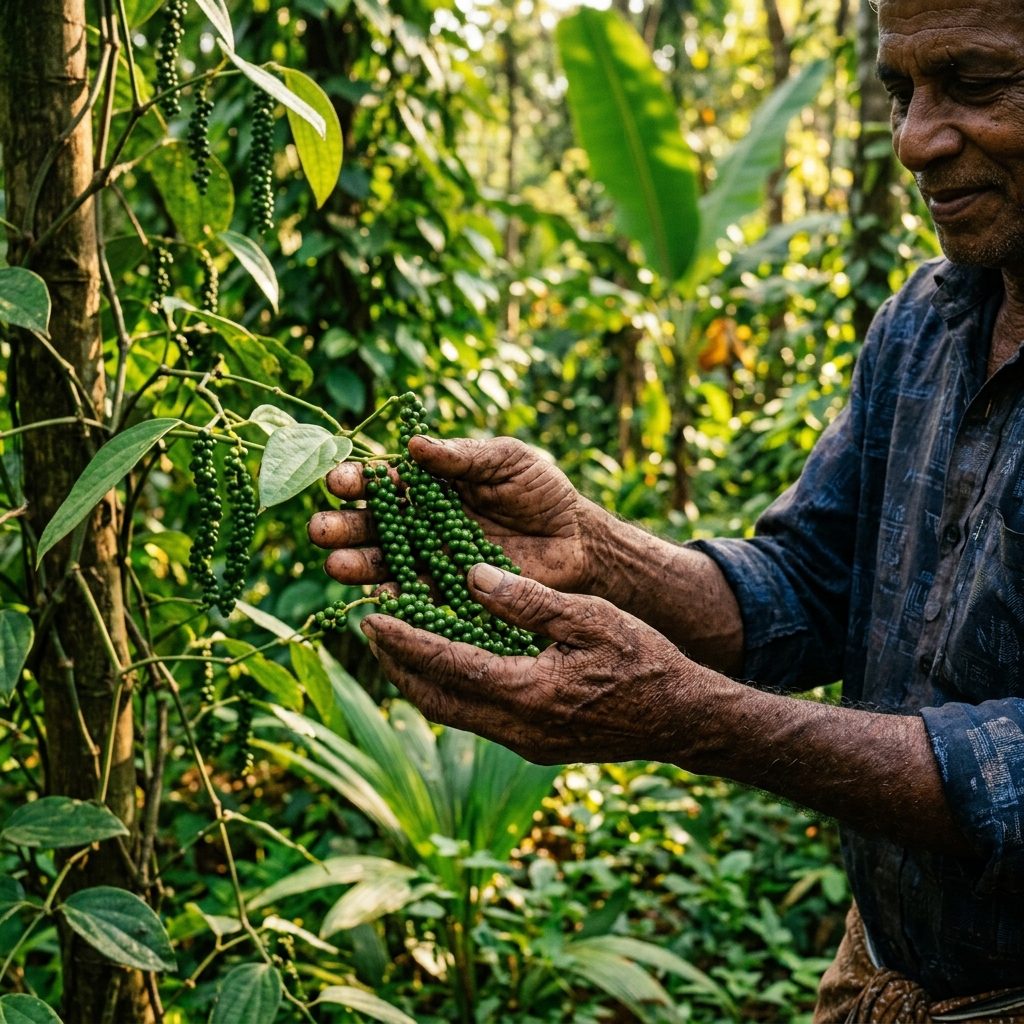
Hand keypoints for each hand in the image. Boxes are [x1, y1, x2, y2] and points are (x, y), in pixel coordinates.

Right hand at [309, 436, 599, 592]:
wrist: (576, 539)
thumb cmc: (541, 491)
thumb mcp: (508, 460)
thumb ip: (464, 456)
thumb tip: (414, 444)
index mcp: (430, 483)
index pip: (385, 481)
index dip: (359, 481)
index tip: (340, 482)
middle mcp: (421, 521)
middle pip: (372, 524)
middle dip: (344, 525)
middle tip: (320, 528)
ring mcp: (431, 558)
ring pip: (383, 561)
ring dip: (356, 563)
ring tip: (335, 564)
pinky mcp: (449, 592)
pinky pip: (416, 595)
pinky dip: (396, 597)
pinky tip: (379, 597)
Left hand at [359, 561, 718, 764]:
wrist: (681, 720)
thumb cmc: (644, 661)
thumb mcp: (591, 618)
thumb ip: (530, 601)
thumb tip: (473, 577)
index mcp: (529, 692)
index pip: (448, 664)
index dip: (404, 640)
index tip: (371, 616)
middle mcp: (518, 727)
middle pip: (436, 700)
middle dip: (399, 666)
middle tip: (374, 630)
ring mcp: (525, 743)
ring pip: (453, 715)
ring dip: (422, 681)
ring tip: (400, 645)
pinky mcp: (535, 747)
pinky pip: (477, 720)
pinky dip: (453, 691)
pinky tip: (452, 664)